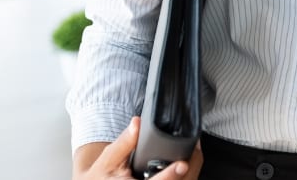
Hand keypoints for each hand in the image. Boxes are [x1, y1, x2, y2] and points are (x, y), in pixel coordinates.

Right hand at [72, 117, 202, 179]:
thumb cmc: (102, 177)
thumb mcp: (108, 159)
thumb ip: (124, 142)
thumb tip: (137, 122)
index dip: (170, 174)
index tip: (181, 165)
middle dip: (188, 163)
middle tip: (194, 143)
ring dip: (190, 167)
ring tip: (192, 147)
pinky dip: (186, 173)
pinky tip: (185, 160)